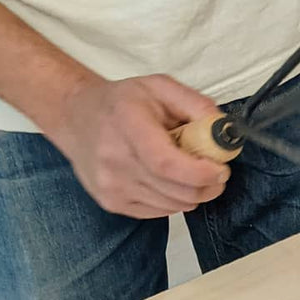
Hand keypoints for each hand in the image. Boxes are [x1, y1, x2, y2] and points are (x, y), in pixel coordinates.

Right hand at [54, 74, 230, 218]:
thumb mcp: (161, 87)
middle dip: (209, 185)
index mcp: (127, 124)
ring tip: (186, 169)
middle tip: (216, 171)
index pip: (167, 164)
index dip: (201, 173)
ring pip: (174, 205)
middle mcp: (114, 159)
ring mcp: (110, 186)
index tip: (220, 169)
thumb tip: (224, 130)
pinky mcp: (111, 203)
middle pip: (177, 191)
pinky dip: (175, 199)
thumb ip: (196, 105)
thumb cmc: (122, 102)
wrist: (75, 117)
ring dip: (193, 192)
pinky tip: (167, 179)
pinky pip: (161, 212)